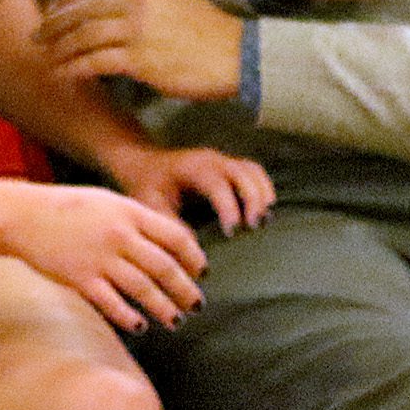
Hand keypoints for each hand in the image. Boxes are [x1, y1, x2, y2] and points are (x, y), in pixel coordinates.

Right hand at [8, 182, 206, 332]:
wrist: (23, 214)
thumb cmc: (68, 208)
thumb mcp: (107, 202)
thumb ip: (138, 220)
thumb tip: (172, 243)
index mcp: (129, 212)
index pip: (176, 238)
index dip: (194, 259)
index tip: (200, 274)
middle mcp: (119, 235)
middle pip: (165, 268)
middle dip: (185, 291)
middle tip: (196, 306)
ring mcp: (99, 257)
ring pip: (144, 289)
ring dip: (164, 309)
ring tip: (175, 321)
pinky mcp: (80, 278)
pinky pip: (113, 303)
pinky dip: (130, 317)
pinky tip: (139, 325)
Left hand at [37, 0, 245, 100]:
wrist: (238, 56)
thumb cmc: (208, 31)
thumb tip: (111, 4)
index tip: (52, 10)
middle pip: (82, 9)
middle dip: (54, 22)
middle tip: (37, 34)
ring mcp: (137, 28)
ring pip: (83, 35)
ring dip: (59, 47)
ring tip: (45, 56)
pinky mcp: (139, 58)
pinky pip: (94, 61)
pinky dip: (74, 67)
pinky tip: (63, 74)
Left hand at [104, 143, 274, 235]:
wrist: (145, 164)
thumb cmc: (148, 185)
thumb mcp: (152, 204)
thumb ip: (172, 224)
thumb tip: (195, 249)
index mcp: (193, 168)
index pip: (218, 186)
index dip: (229, 209)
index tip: (231, 233)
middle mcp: (212, 160)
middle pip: (244, 174)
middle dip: (253, 200)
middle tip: (254, 228)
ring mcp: (224, 160)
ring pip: (253, 171)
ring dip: (262, 194)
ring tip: (264, 221)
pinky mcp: (230, 166)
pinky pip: (255, 172)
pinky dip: (264, 189)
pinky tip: (264, 210)